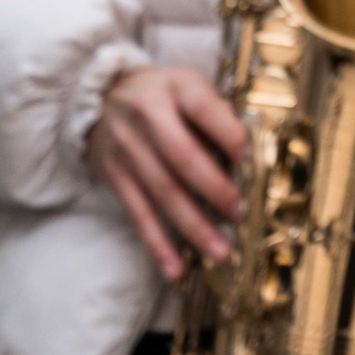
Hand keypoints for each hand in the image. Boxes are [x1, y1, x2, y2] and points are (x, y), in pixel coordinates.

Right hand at [87, 64, 244, 281]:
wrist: (102, 95)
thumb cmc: (165, 94)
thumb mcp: (190, 85)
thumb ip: (217, 114)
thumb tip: (252, 154)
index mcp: (176, 86)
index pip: (203, 108)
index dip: (227, 133)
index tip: (249, 159)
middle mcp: (148, 115)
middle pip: (183, 157)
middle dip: (214, 189)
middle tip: (240, 214)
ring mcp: (128, 148)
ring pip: (163, 192)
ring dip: (194, 227)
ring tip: (220, 252)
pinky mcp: (115, 176)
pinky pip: (138, 214)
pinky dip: (158, 245)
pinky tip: (175, 269)